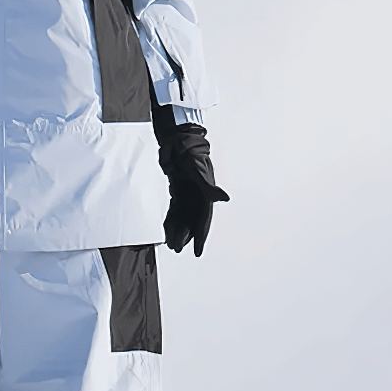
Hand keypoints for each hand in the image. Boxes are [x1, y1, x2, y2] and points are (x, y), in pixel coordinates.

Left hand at [159, 125, 229, 255]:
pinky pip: (174, 209)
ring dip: (177, 230)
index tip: (197, 252)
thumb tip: (225, 199)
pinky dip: (171, 219)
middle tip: (176, 249)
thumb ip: (210, 188)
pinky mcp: (178, 189)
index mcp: (205, 194)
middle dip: (185, 236)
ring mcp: (187, 193)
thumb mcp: (199, 171)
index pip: (203, 220)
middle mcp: (197, 195)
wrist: (178, 138)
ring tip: (170, 244)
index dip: (200, 236)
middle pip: (191, 221)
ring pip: (182, 217)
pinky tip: (166, 229)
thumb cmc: (190, 152)